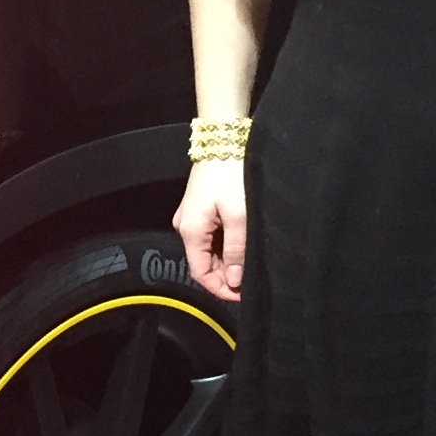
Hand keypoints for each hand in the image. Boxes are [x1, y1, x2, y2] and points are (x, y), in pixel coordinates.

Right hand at [173, 159, 246, 302]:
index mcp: (190, 231)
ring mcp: (191, 217)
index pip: (200, 274)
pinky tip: (241, 246)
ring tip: (249, 266)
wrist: (223, 139)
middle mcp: (185, 226)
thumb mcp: (239, 216)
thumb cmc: (231, 174)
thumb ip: (236, 250)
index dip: (220, 289)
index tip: (242, 296)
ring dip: (226, 262)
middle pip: (203, 263)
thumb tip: (234, 279)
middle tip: (250, 283)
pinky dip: (224, 246)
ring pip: (208, 251)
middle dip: (225, 276)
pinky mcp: (200, 208)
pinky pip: (210, 237)